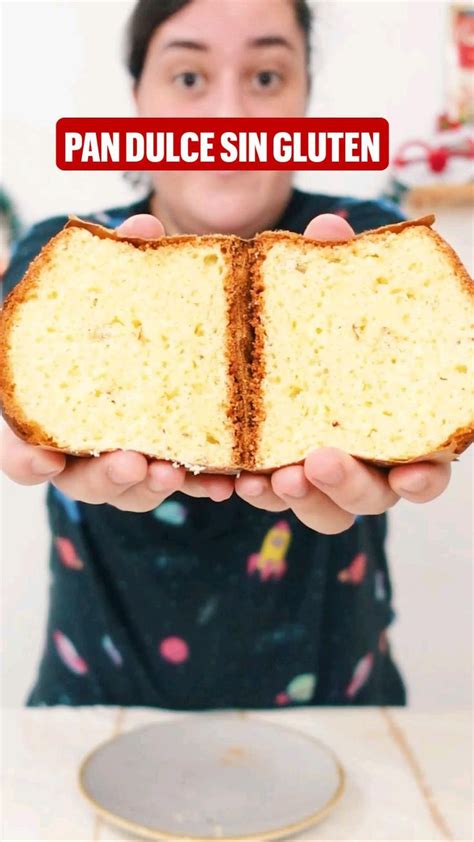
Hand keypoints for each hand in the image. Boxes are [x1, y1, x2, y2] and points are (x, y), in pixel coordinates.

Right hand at [0, 214, 233, 510]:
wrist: (152, 342)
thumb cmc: (114, 323)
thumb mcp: (113, 294)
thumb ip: (121, 267)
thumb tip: (146, 224)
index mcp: (51, 412)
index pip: (22, 449)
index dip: (26, 459)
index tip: (45, 460)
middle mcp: (81, 448)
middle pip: (82, 480)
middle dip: (107, 476)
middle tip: (134, 463)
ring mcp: (123, 462)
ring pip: (131, 491)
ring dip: (156, 486)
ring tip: (181, 472)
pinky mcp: (164, 465)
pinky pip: (180, 485)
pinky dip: (201, 484)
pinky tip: (225, 482)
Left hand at [235, 213, 451, 532]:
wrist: (266, 335)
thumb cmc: (322, 319)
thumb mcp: (325, 291)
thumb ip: (333, 268)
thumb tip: (329, 226)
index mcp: (394, 425)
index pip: (425, 465)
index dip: (424, 475)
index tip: (412, 471)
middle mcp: (364, 460)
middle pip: (369, 498)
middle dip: (346, 485)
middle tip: (317, 460)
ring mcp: (318, 472)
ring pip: (318, 509)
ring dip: (297, 498)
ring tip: (268, 476)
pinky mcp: (274, 472)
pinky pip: (265, 496)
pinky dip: (251, 491)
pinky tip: (227, 477)